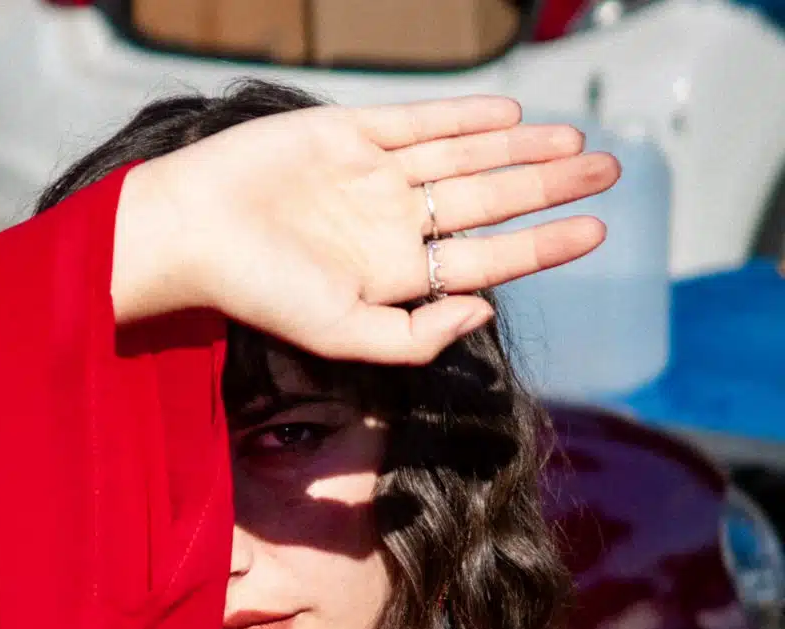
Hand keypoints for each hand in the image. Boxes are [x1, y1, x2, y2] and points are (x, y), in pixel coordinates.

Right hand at [113, 96, 619, 363]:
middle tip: (610, 170)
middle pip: (487, 203)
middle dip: (548, 189)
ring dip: (519, 150)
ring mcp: (371, 178)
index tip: (597, 231)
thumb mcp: (344, 335)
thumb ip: (415, 336)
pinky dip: (463, 118)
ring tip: (575, 142)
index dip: (542, 245)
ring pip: (463, 159)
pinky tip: (508, 117)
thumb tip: (484, 311)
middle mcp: (391, 226)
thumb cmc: (260, 291)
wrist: (193, 231)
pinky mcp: (347, 133)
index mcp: (393, 276)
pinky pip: (417, 123)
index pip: (484, 258)